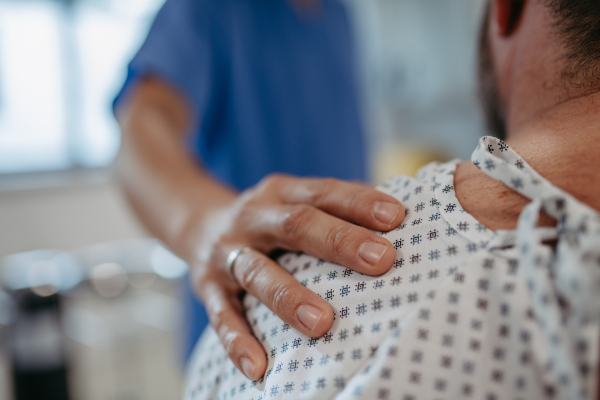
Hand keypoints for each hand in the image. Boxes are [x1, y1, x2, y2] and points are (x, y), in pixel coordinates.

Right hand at [190, 174, 403, 380]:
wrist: (198, 226)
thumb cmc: (269, 219)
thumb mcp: (294, 201)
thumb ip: (335, 207)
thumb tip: (398, 216)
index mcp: (281, 192)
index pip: (323, 192)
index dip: (358, 203)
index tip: (397, 218)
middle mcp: (253, 217)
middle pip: (295, 225)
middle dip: (339, 242)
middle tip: (381, 262)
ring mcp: (227, 252)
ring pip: (256, 273)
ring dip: (289, 297)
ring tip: (322, 323)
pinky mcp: (207, 287)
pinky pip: (221, 315)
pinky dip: (237, 341)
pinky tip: (259, 368)